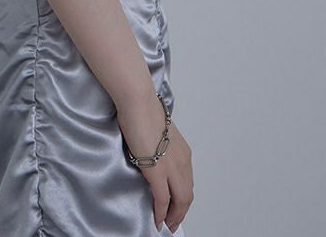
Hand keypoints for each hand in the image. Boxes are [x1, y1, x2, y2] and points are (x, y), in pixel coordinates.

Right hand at [116, 91, 193, 232]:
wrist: (138, 101)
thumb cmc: (142, 109)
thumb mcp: (157, 131)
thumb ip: (159, 144)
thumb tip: (150, 151)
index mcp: (182, 150)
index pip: (187, 181)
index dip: (183, 197)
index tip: (177, 206)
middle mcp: (182, 161)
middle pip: (187, 195)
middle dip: (181, 212)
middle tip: (174, 223)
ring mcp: (171, 167)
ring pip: (180, 200)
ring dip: (174, 216)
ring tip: (167, 225)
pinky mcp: (157, 172)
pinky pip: (162, 200)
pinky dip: (161, 213)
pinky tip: (158, 220)